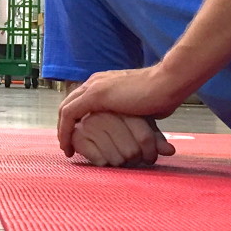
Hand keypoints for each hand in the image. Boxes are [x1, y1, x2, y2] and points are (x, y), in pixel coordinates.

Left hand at [57, 66, 182, 156]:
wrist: (168, 83)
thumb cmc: (162, 95)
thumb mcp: (141, 108)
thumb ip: (131, 115)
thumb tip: (138, 128)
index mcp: (104, 82)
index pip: (80, 99)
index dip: (76, 119)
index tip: (78, 137)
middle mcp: (95, 81)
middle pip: (69, 103)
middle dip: (65, 125)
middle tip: (68, 145)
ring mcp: (94, 86)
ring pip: (65, 109)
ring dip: (62, 130)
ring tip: (67, 149)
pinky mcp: (95, 95)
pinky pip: (70, 114)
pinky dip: (65, 131)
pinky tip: (69, 147)